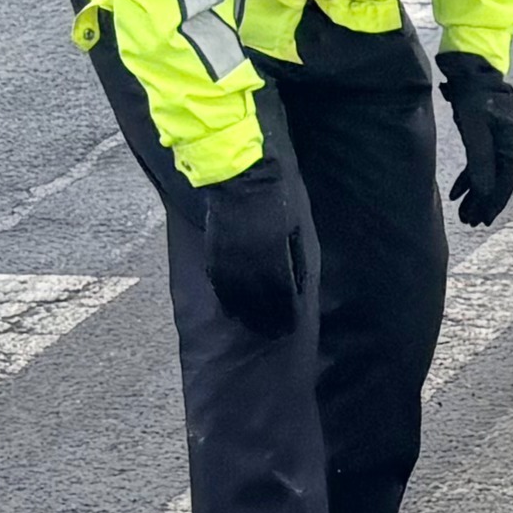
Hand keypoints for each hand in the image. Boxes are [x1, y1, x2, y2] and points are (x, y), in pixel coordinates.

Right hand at [196, 160, 306, 334]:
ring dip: (246, 314)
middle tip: (272, 333)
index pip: (282, 299)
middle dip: (266, 320)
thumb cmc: (277, 200)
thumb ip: (294, 257)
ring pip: (237, 299)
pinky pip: (221, 285)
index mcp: (277, 261)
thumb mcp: (296, 229)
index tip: (287, 328)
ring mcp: (231, 263)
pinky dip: (228, 298)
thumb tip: (296, 281)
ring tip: (251, 325)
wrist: (242, 179)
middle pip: (259, 304)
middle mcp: (253, 268)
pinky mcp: (215, 256)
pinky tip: (231, 307)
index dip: (285, 316)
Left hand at [436, 51, 512, 226]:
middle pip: (498, 179)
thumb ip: (479, 160)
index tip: (485, 219)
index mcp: (511, 141)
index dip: (496, 200)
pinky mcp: (483, 133)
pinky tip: (457, 192)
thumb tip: (483, 191)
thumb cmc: (472, 95)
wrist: (469, 67)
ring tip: (464, 214)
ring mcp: (496, 138)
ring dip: (475, 193)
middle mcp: (508, 141)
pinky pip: (479, 162)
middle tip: (472, 222)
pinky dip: (469, 178)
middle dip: (484, 202)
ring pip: (487, 172)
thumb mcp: (474, 128)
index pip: (507, 178)